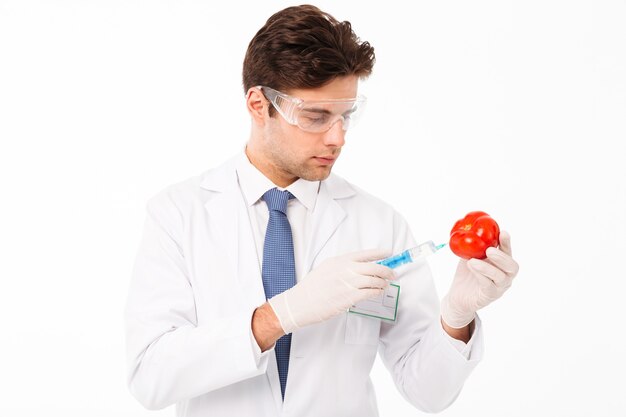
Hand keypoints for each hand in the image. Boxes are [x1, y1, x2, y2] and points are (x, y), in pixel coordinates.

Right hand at [268, 249, 394, 333]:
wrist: (301, 303)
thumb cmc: (311, 288)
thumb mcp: (325, 269)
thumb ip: (341, 267)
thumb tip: (357, 268)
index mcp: (339, 261)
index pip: (364, 254)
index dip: (379, 253)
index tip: (389, 253)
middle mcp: (345, 269)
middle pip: (373, 267)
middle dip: (386, 270)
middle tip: (392, 273)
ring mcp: (348, 283)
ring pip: (374, 280)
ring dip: (382, 282)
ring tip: (385, 284)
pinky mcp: (349, 297)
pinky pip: (370, 292)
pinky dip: (377, 291)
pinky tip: (378, 292)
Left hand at [441, 231, 518, 328]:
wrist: (457, 296)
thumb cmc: (467, 274)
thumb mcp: (470, 256)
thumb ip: (474, 246)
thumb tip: (471, 229)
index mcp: (501, 264)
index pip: (508, 252)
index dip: (507, 243)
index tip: (503, 232)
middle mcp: (505, 276)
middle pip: (512, 266)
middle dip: (502, 257)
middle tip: (490, 250)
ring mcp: (499, 287)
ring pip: (501, 277)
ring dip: (487, 267)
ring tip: (473, 260)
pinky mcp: (490, 296)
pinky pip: (488, 286)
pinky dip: (480, 275)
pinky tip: (472, 268)